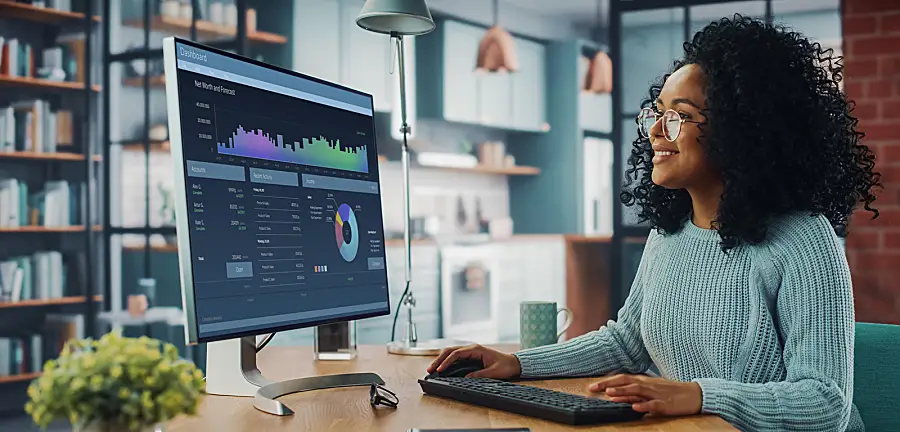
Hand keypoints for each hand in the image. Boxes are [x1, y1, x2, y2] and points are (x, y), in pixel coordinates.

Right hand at [427, 344, 521, 378]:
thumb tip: (466, 378)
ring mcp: (470, 352)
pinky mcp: (471, 357)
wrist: (514, 363)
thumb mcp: (493, 372)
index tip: (440, 370)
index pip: (457, 353)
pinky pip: (456, 357)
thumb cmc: (505, 366)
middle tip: (430, 369)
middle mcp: (472, 349)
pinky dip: (447, 361)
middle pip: (450, 351)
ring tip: (432, 369)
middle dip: (439, 359)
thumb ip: (479, 375)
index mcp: (476, 349)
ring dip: (441, 360)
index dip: (447, 361)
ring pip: (451, 353)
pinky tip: (442, 368)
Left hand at [588, 374, 702, 415]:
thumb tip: (615, 396)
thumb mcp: (650, 392)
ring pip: (637, 391)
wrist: (695, 394)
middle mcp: (648, 385)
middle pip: (626, 381)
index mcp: (644, 382)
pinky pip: (654, 404)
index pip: (622, 378)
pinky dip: (644, 405)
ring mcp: (657, 394)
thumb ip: (633, 394)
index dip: (607, 381)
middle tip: (593, 388)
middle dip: (609, 384)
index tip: (592, 386)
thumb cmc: (671, 393)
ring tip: (610, 394)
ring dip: (623, 392)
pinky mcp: (666, 404)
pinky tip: (635, 407)